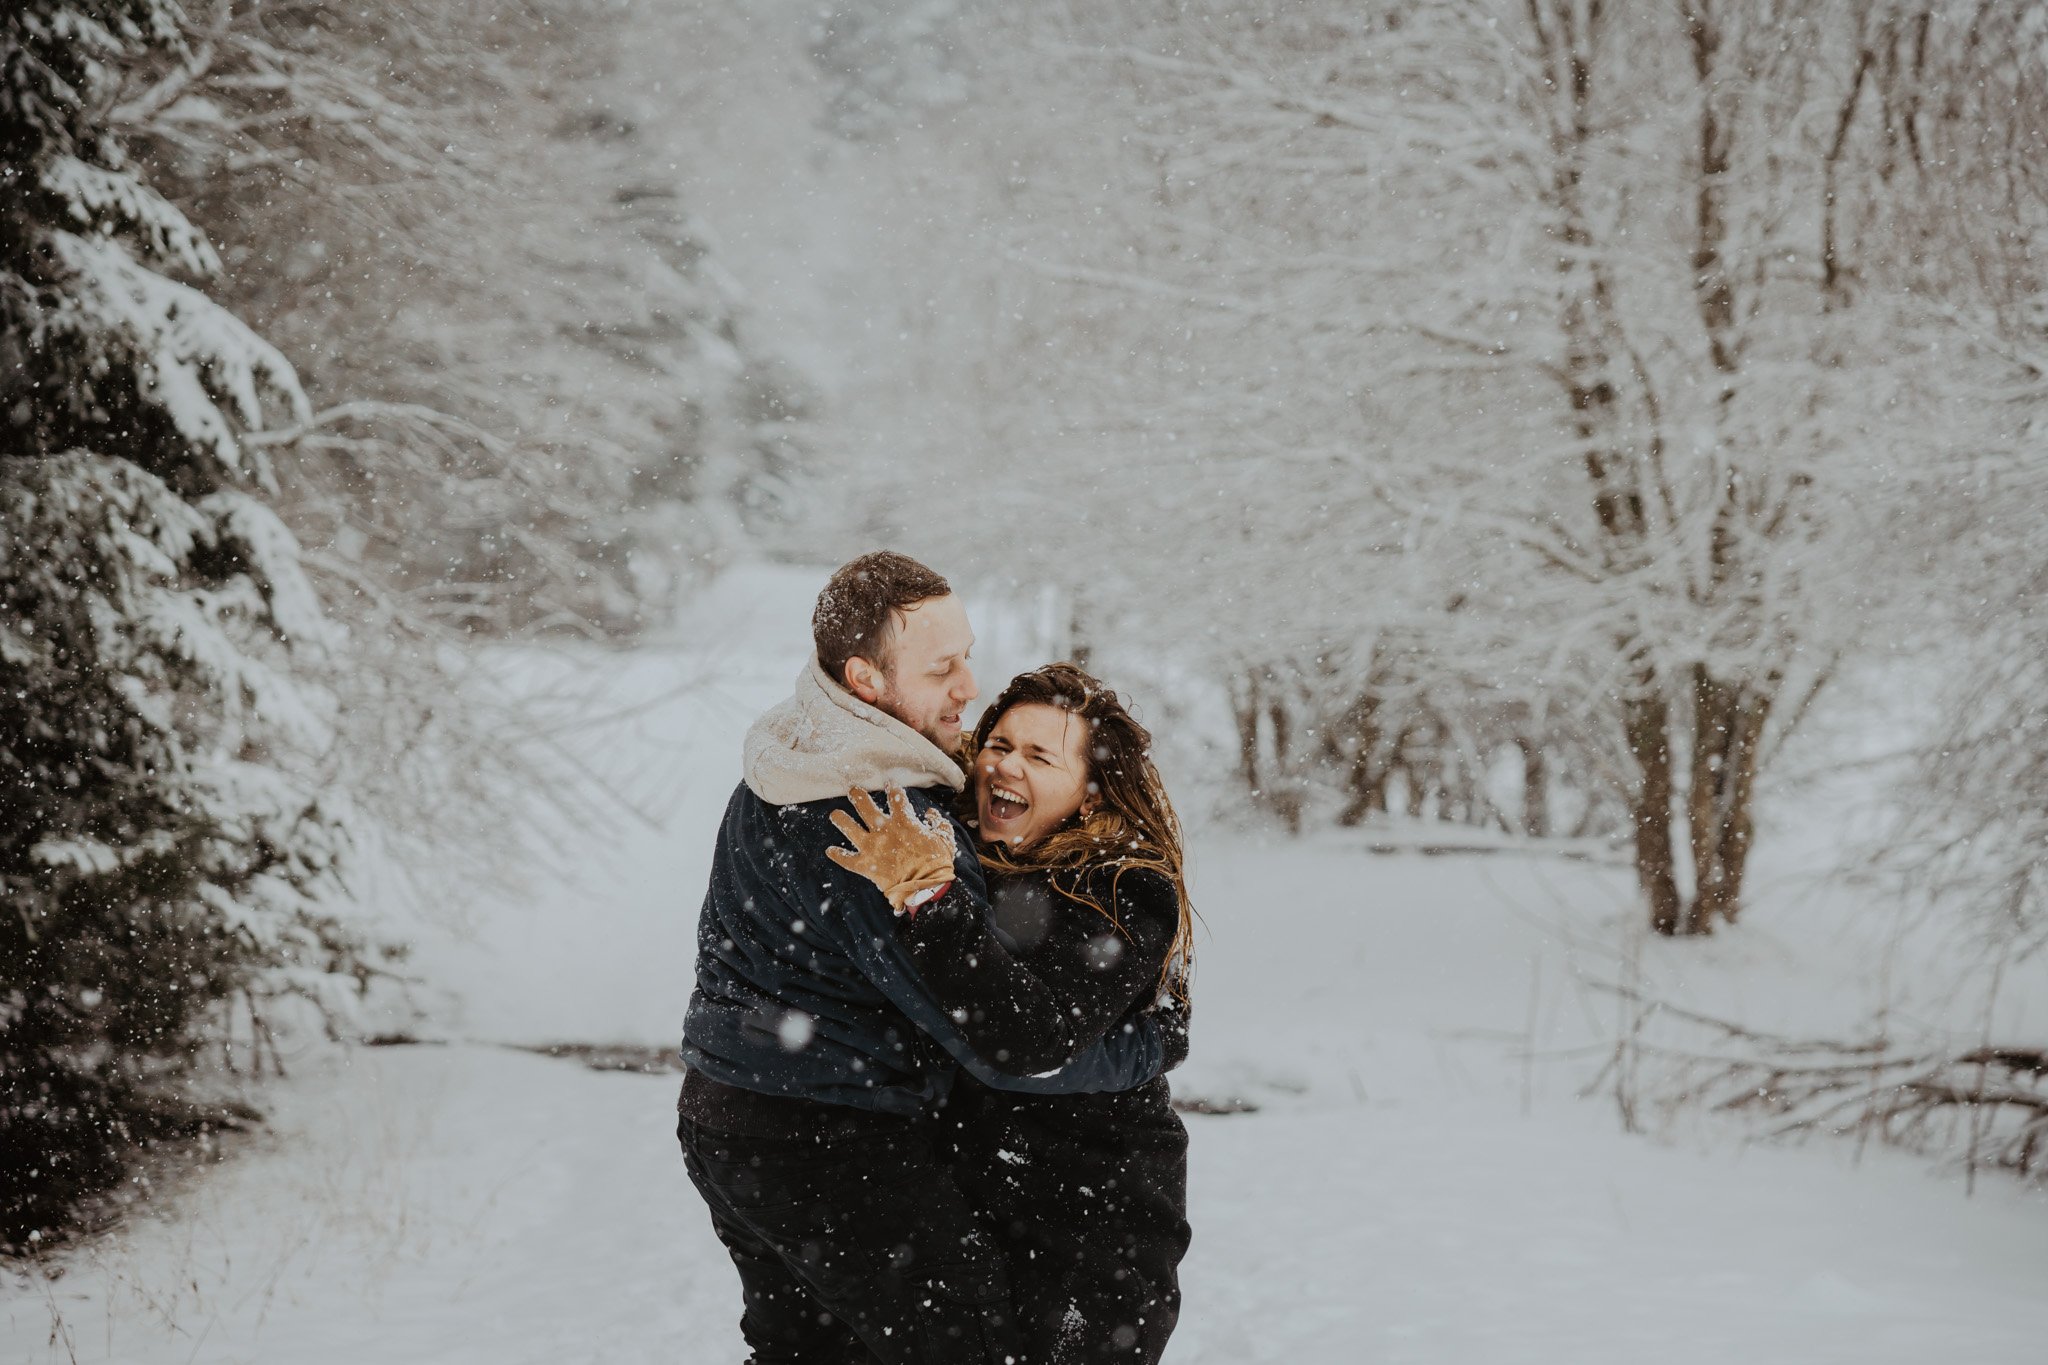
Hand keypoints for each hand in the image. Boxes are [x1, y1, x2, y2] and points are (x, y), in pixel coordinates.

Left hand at [826, 785, 957, 913]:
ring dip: (841, 820)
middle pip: (865, 806)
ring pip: (849, 828)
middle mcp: (884, 830)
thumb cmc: (938, 864)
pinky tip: (830, 850)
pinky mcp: (865, 865)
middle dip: (857, 795)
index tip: (889, 784)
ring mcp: (872, 847)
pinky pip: (847, 859)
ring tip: (835, 814)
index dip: (892, 788)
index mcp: (904, 821)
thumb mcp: (945, 839)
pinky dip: (838, 855)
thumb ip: (939, 823)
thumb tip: (931, 813)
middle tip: (853, 789)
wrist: (925, 888)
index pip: (896, 797)